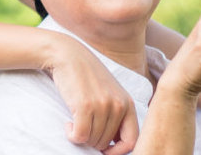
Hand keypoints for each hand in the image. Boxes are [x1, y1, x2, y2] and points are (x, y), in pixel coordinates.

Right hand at [46, 33, 140, 153]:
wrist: (68, 56)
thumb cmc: (87, 77)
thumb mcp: (111, 94)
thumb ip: (117, 116)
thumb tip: (114, 146)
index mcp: (128, 104)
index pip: (132, 141)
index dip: (117, 152)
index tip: (104, 150)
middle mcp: (119, 105)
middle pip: (107, 143)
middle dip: (93, 142)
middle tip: (83, 130)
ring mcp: (103, 105)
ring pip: (93, 141)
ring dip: (81, 137)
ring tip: (75, 124)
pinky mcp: (85, 105)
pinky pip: (80, 136)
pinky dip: (72, 135)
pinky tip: (68, 125)